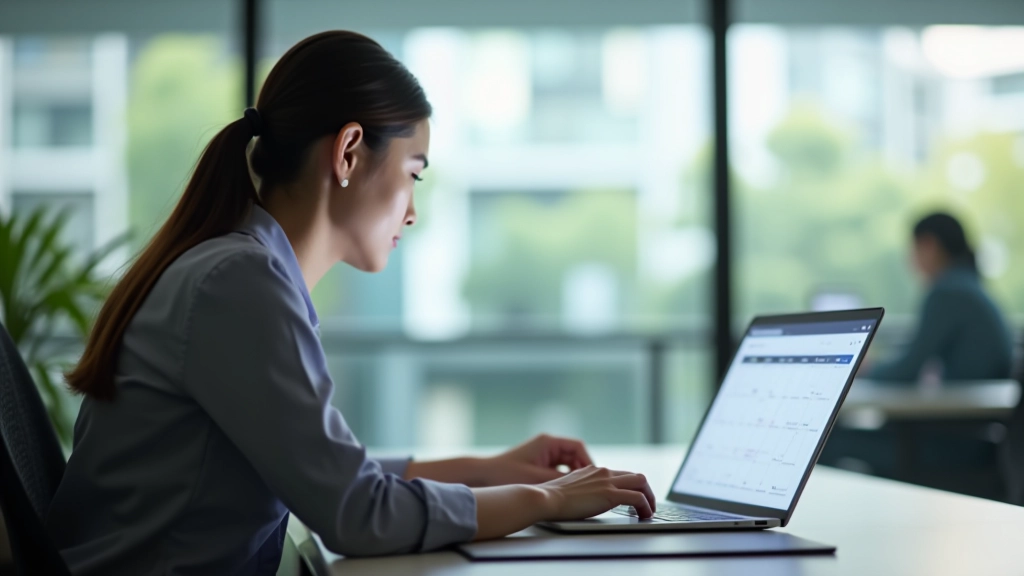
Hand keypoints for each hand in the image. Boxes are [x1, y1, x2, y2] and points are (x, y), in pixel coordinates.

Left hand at [479, 434, 593, 485]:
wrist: (483, 475)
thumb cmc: (505, 473)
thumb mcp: (536, 478)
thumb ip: (559, 479)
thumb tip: (580, 483)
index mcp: (547, 442)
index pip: (577, 447)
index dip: (588, 461)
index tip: (593, 476)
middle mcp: (547, 445)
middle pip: (574, 454)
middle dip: (583, 469)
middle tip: (590, 486)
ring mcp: (543, 454)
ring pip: (568, 463)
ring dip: (574, 475)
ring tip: (579, 490)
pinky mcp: (539, 464)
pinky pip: (558, 469)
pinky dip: (564, 478)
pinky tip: (565, 490)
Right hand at [539, 466, 656, 519]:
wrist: (547, 498)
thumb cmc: (552, 497)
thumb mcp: (571, 488)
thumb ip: (584, 489)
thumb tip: (588, 498)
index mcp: (594, 470)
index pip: (621, 474)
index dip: (632, 486)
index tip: (634, 497)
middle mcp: (603, 472)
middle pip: (636, 476)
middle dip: (646, 490)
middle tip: (647, 505)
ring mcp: (607, 482)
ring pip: (641, 482)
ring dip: (649, 497)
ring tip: (648, 511)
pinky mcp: (610, 494)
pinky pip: (637, 498)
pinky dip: (645, 506)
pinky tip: (644, 515)